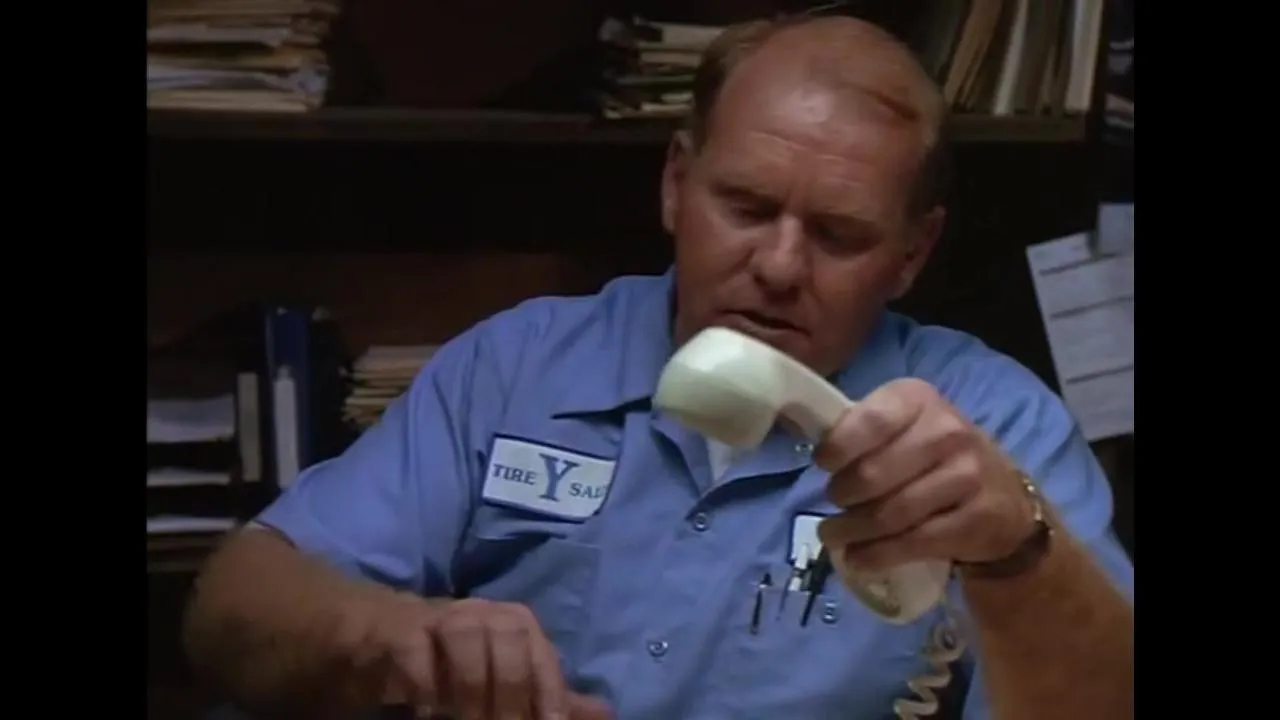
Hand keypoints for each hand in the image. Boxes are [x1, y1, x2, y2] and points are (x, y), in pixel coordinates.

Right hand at [325, 591, 611, 719]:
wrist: (377, 636)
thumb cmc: (449, 662)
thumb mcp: (503, 679)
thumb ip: (545, 696)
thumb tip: (604, 714)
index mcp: (514, 624)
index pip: (542, 656)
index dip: (548, 695)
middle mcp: (482, 612)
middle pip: (511, 641)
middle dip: (512, 695)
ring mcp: (438, 617)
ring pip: (467, 637)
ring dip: (471, 688)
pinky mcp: (397, 629)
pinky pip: (415, 649)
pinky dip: (425, 684)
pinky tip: (427, 711)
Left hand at [813, 378, 1036, 570]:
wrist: (1005, 499)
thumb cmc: (936, 457)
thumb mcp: (905, 427)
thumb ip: (863, 430)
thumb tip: (812, 447)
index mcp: (920, 400)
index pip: (870, 420)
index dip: (838, 447)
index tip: (823, 465)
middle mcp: (948, 431)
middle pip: (874, 474)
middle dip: (842, 495)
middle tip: (833, 504)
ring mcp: (968, 476)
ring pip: (891, 513)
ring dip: (852, 531)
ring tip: (833, 536)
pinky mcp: (977, 520)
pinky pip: (914, 542)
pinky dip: (877, 555)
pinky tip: (858, 558)